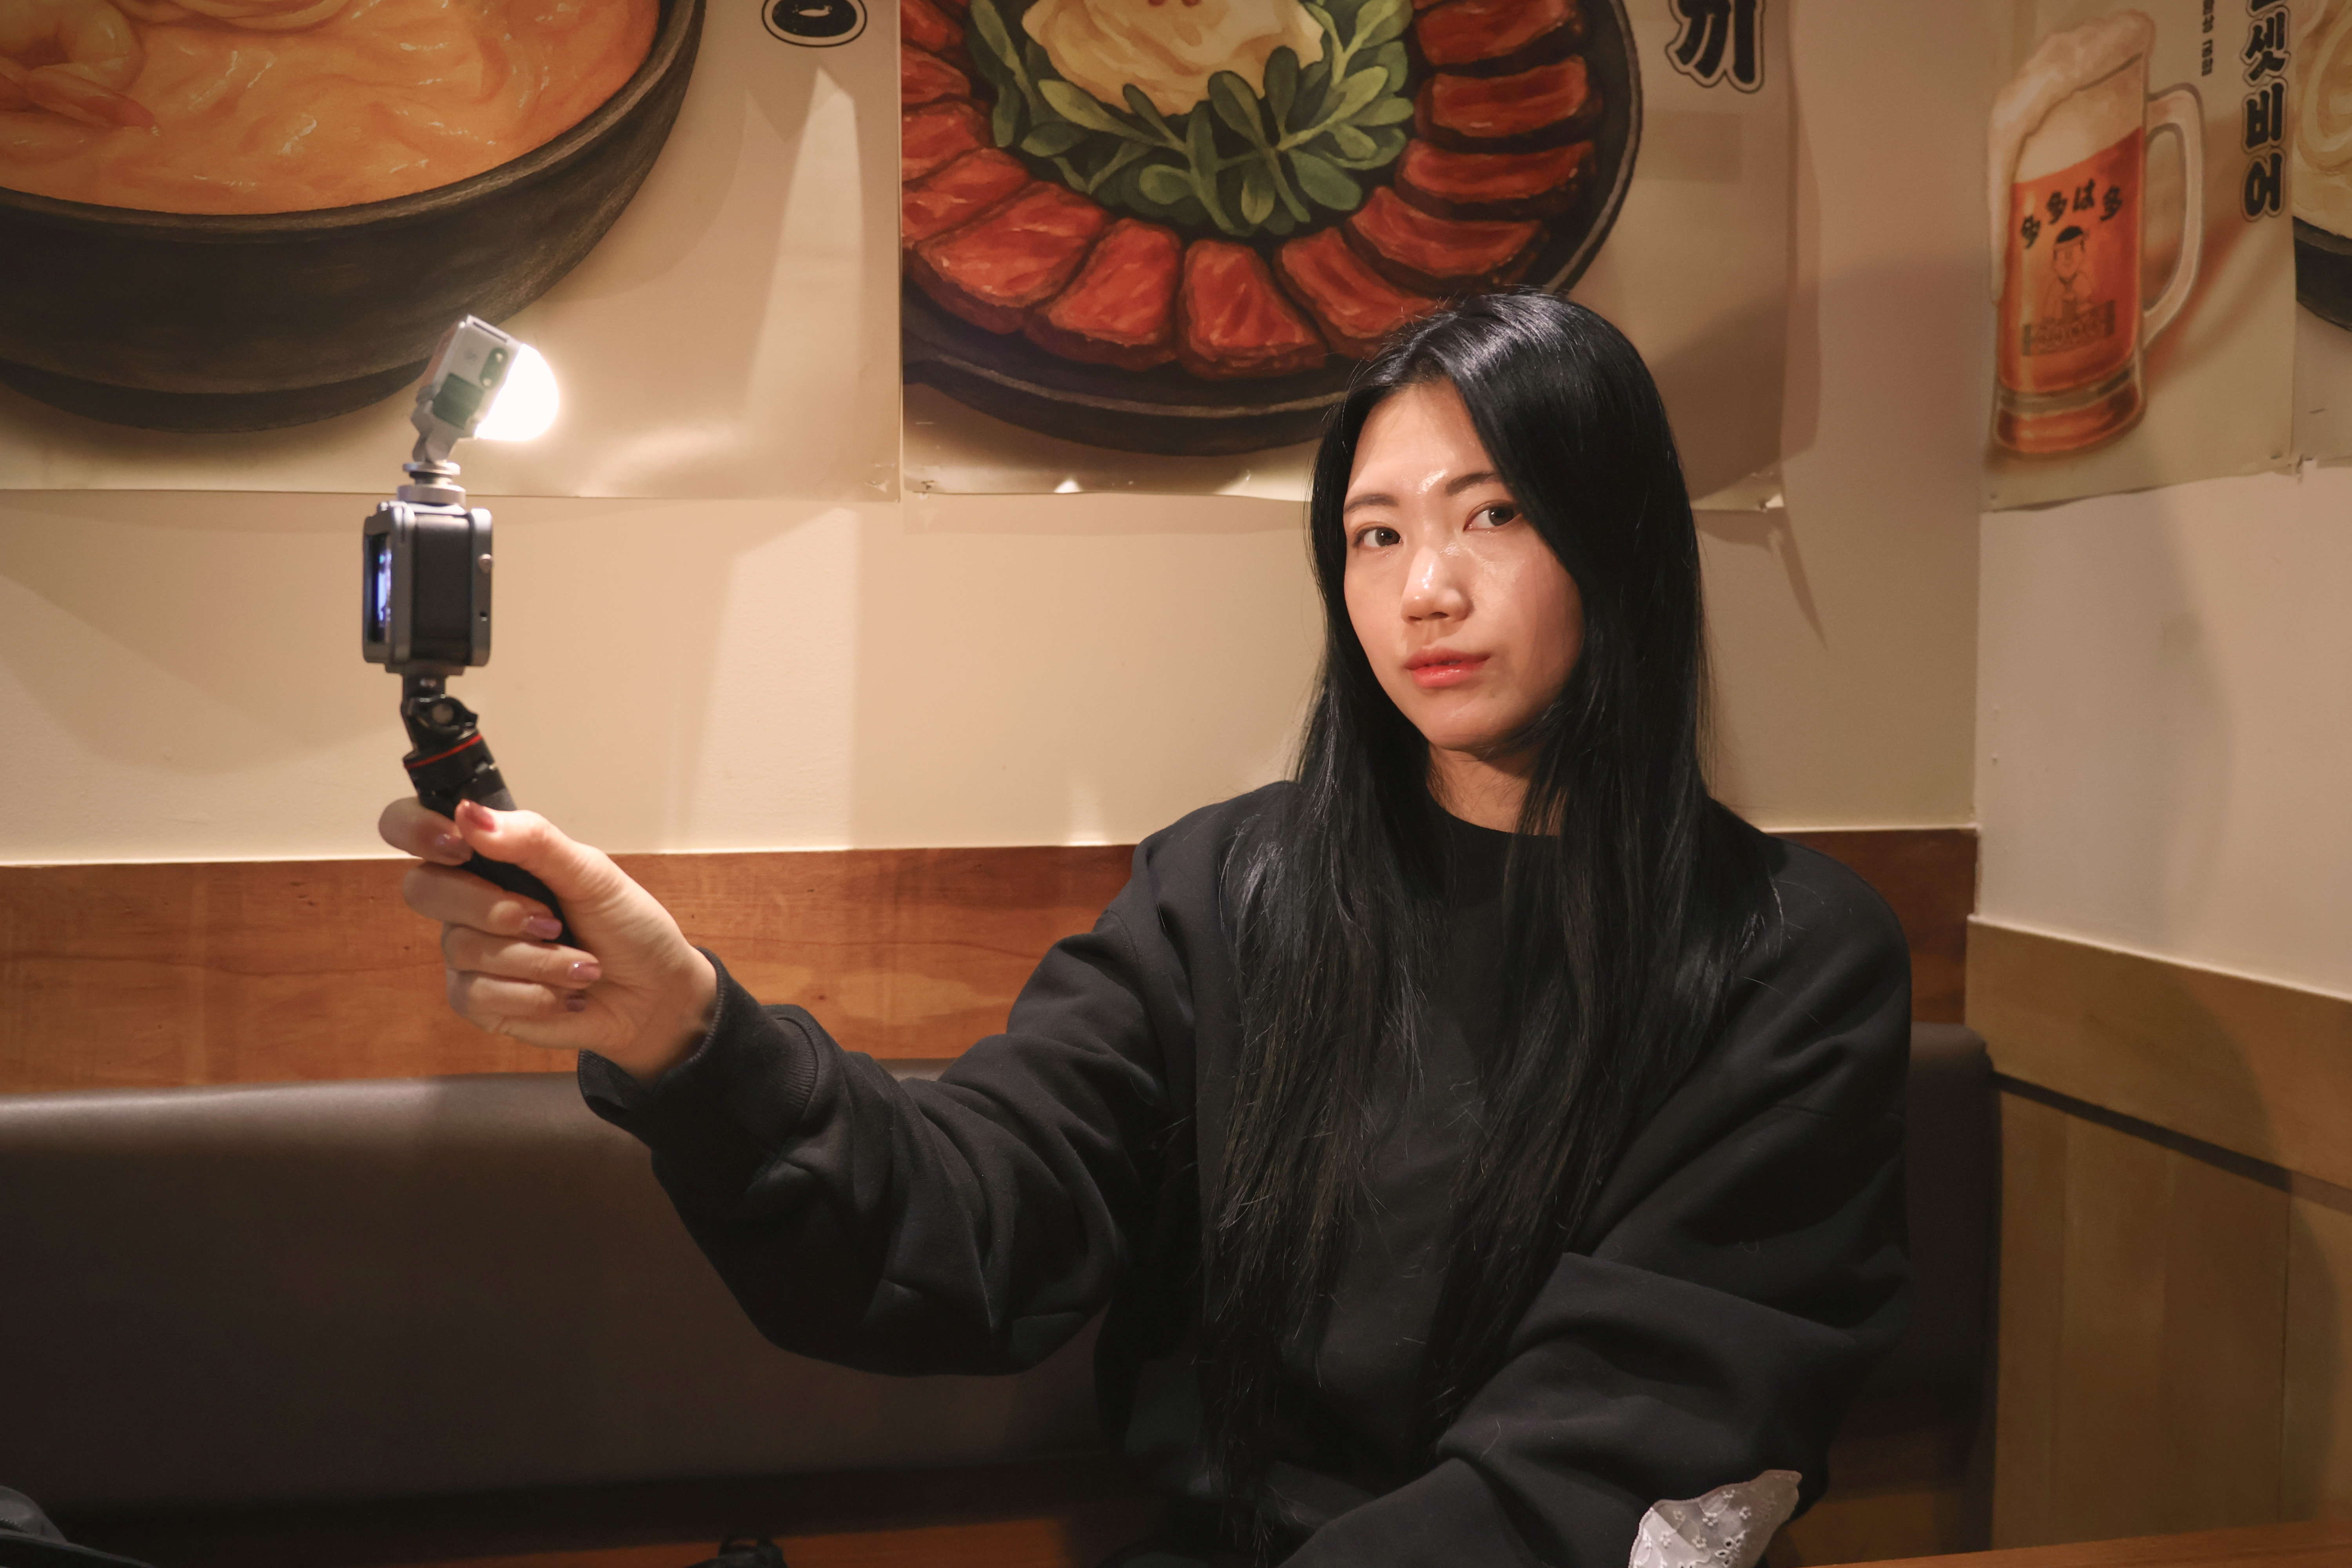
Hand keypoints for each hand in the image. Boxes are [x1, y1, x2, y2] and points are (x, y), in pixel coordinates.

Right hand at [378, 797, 716, 1085]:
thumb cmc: (627, 926)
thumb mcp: (592, 874)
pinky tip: (566, 993)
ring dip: (535, 958)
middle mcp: (468, 900)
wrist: (653, 994)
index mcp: (491, 857)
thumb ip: (533, 841)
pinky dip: (534, 993)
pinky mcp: (477, 1000)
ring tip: (581, 964)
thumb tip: (469, 813)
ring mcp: (468, 952)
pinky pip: (477, 993)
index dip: (416, 829)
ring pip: (461, 947)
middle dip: (490, 906)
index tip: (458, 844)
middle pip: (422, 888)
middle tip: (548, 920)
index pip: (414, 826)